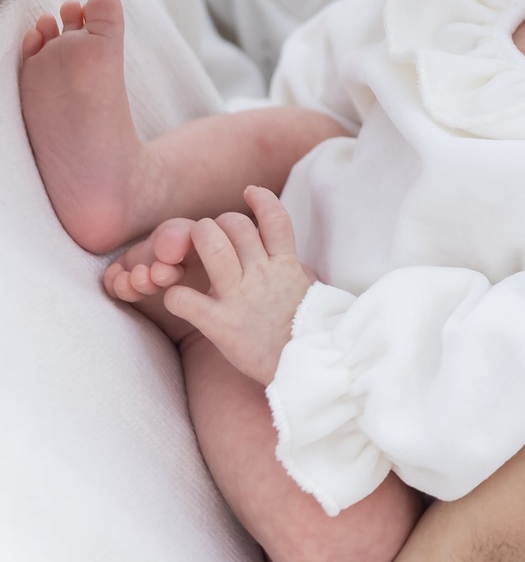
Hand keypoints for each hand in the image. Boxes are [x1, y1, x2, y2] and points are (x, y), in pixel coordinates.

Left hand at [158, 187, 312, 383]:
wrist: (313, 368)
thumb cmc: (312, 334)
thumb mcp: (311, 293)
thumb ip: (297, 273)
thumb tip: (293, 262)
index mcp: (287, 266)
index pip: (275, 219)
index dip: (261, 200)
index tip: (249, 192)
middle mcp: (263, 274)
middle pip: (235, 225)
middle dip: (217, 224)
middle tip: (211, 236)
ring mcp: (241, 297)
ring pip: (211, 246)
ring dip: (196, 241)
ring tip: (190, 251)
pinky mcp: (222, 325)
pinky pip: (185, 299)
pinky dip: (175, 297)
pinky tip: (177, 300)